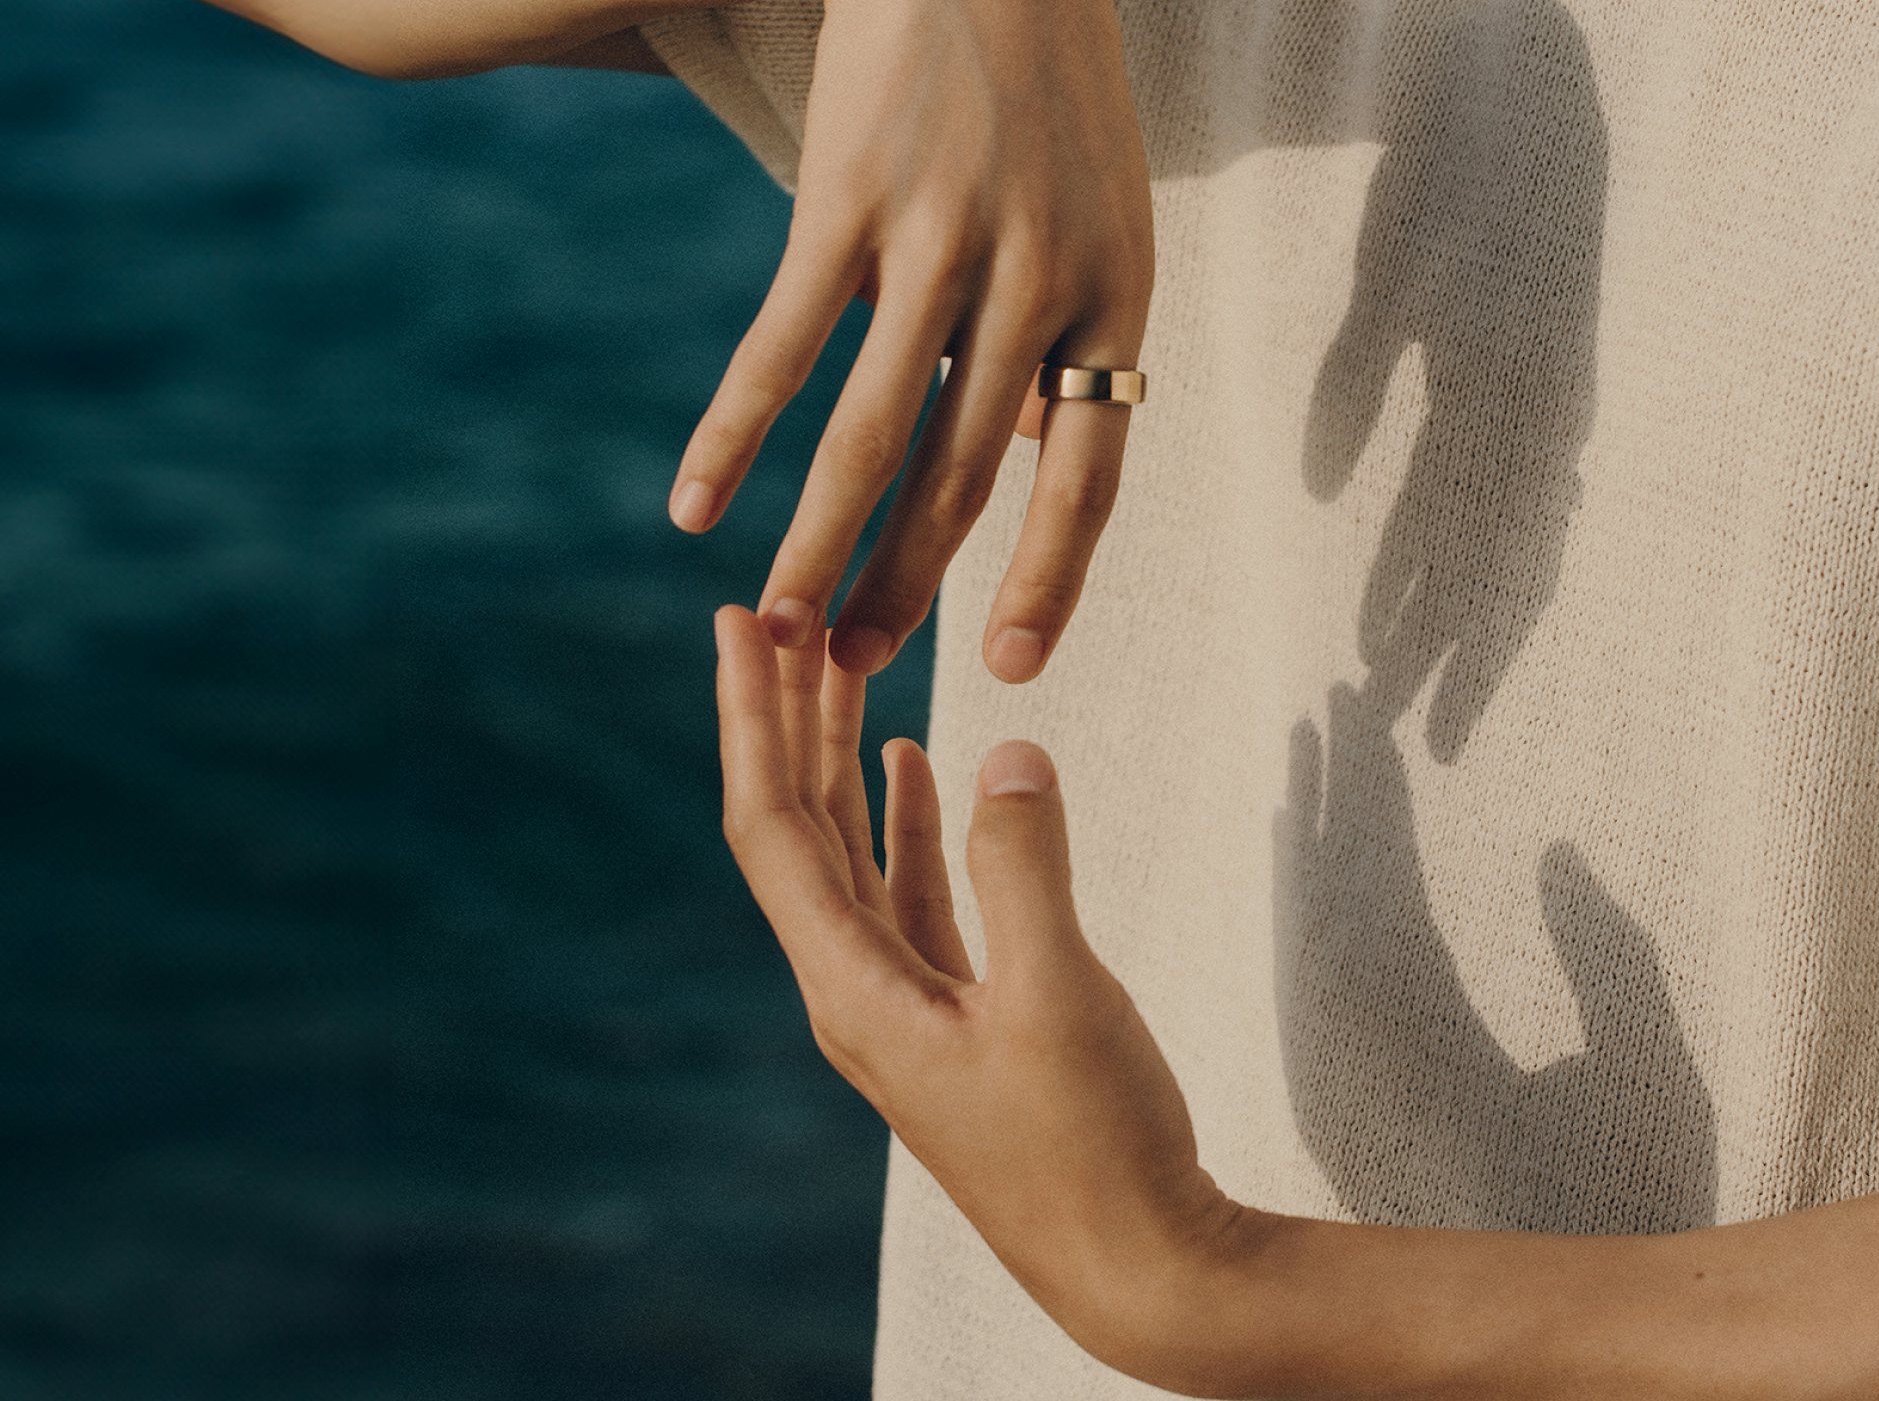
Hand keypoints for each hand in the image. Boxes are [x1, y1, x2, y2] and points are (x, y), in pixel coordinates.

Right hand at [670, 0, 1155, 685]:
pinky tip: (696, 501)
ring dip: (815, 543)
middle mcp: (1037, 276)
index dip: (1046, 577)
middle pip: (965, 473)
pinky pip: (785, 347)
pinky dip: (736, 433)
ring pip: (871, 433)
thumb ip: (1065, 321)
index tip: (1004, 667)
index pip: (1092, 473)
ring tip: (776, 624)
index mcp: (1115, 289)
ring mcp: (942, 237)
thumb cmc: (1038, 75)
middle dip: (905, 588)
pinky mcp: (849, 199)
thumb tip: (1017, 443)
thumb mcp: (1097, 197)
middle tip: (851, 668)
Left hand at [713, 605, 1246, 1386]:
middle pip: (796, 827)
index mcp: (853, 991)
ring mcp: (904, 1003)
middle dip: (781, 717)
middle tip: (773, 612)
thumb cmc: (1097, 1146)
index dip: (750, 718)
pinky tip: (911, 760)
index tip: (737, 624)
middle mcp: (856, 993)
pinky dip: (901, 819)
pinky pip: (907, 890)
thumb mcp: (1061, 995)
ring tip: (835, 659)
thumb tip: (1009, 750)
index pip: (771, 827)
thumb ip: (1028, 865)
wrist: (1141, 1267)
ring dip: (838, 755)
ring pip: (850, 851)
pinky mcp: (959, 1011)